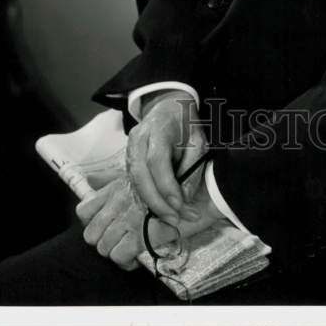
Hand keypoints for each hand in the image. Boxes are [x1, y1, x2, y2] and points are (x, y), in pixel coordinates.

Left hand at [76, 175, 176, 270]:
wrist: (203, 191)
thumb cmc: (177, 182)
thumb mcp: (144, 175)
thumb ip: (115, 178)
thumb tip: (92, 179)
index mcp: (117, 188)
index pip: (84, 211)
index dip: (92, 223)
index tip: (108, 227)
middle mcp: (119, 201)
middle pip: (90, 234)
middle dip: (104, 241)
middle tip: (121, 240)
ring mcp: (129, 218)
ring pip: (103, 248)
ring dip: (116, 251)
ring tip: (131, 249)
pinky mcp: (142, 234)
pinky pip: (119, 256)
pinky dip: (127, 261)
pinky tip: (138, 256)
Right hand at [125, 90, 206, 222]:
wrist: (167, 106)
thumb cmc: (185, 123)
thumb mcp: (198, 140)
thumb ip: (192, 167)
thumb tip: (185, 200)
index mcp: (157, 128)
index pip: (157, 161)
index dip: (167, 186)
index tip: (180, 206)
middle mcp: (138, 139)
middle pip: (141, 176)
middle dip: (157, 202)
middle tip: (175, 220)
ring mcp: (129, 149)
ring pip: (135, 182)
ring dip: (152, 204)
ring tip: (171, 218)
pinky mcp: (128, 159)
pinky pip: (134, 182)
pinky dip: (146, 198)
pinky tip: (160, 209)